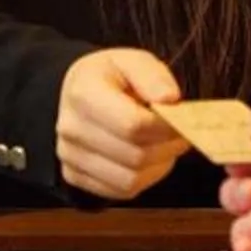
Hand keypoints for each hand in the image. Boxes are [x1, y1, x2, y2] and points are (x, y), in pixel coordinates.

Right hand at [56, 48, 188, 200]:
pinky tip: (147, 158)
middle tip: (181, 134)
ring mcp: (69, 156)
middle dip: (167, 148)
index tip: (181, 120)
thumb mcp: (133, 60)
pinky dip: (144, 179)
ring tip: (164, 145)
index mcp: (83, 93)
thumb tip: (170, 99)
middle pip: (135, 155)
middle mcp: (70, 128)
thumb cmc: (111, 77)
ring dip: (158, 166)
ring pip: (130, 179)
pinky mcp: (74, 176)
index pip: (133, 125)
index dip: (166, 127)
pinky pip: (121, 191)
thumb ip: (152, 75)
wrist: (79, 93)